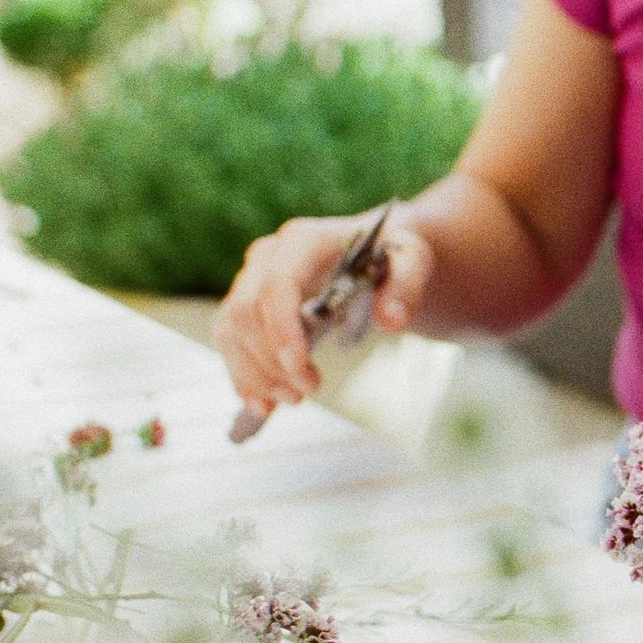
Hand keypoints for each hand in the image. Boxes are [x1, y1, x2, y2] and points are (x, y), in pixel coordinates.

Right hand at [212, 210, 433, 418]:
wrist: (372, 250)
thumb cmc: (389, 254)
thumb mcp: (413, 259)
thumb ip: (407, 284)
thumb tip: (392, 320)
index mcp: (305, 240)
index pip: (278, 284)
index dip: (282, 329)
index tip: (301, 369)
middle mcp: (268, 255)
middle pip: (249, 310)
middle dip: (272, 360)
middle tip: (308, 391)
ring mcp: (251, 278)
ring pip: (232, 328)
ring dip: (256, 372)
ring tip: (293, 398)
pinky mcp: (246, 302)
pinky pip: (229, 340)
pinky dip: (242, 374)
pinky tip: (262, 402)